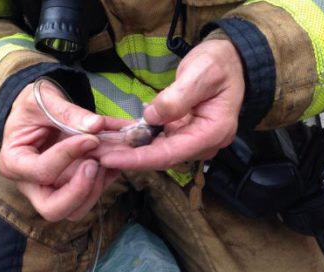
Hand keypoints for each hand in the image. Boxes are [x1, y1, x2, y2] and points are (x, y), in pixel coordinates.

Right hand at [0, 80, 118, 221]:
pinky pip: (90, 195)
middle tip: (95, 164)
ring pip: (76, 210)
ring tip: (109, 157)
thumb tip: (96, 125)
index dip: (67, 156)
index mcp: (14, 162)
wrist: (38, 110)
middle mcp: (31, 184)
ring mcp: (52, 189)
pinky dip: (107, 178)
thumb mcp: (43, 99)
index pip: (42, 171)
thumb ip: (66, 111)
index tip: (90, 138)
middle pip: (53, 209)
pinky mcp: (71, 186)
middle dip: (80, 190)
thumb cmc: (32, 105)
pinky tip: (117, 157)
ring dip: (96, 187)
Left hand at [95, 39, 244, 169]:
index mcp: (212, 133)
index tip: (109, 159)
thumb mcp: (201, 73)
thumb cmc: (219, 64)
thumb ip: (177, 97)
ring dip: (128, 150)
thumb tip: (151, 117)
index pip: (169, 154)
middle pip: (160, 157)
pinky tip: (115, 138)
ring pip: (156, 151)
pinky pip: (157, 141)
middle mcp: (203, 144)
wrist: (229, 60)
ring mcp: (192, 141)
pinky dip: (136, 140)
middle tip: (94, 153)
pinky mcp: (183, 134)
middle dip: (127, 157)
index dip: (137, 159)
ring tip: (99, 147)